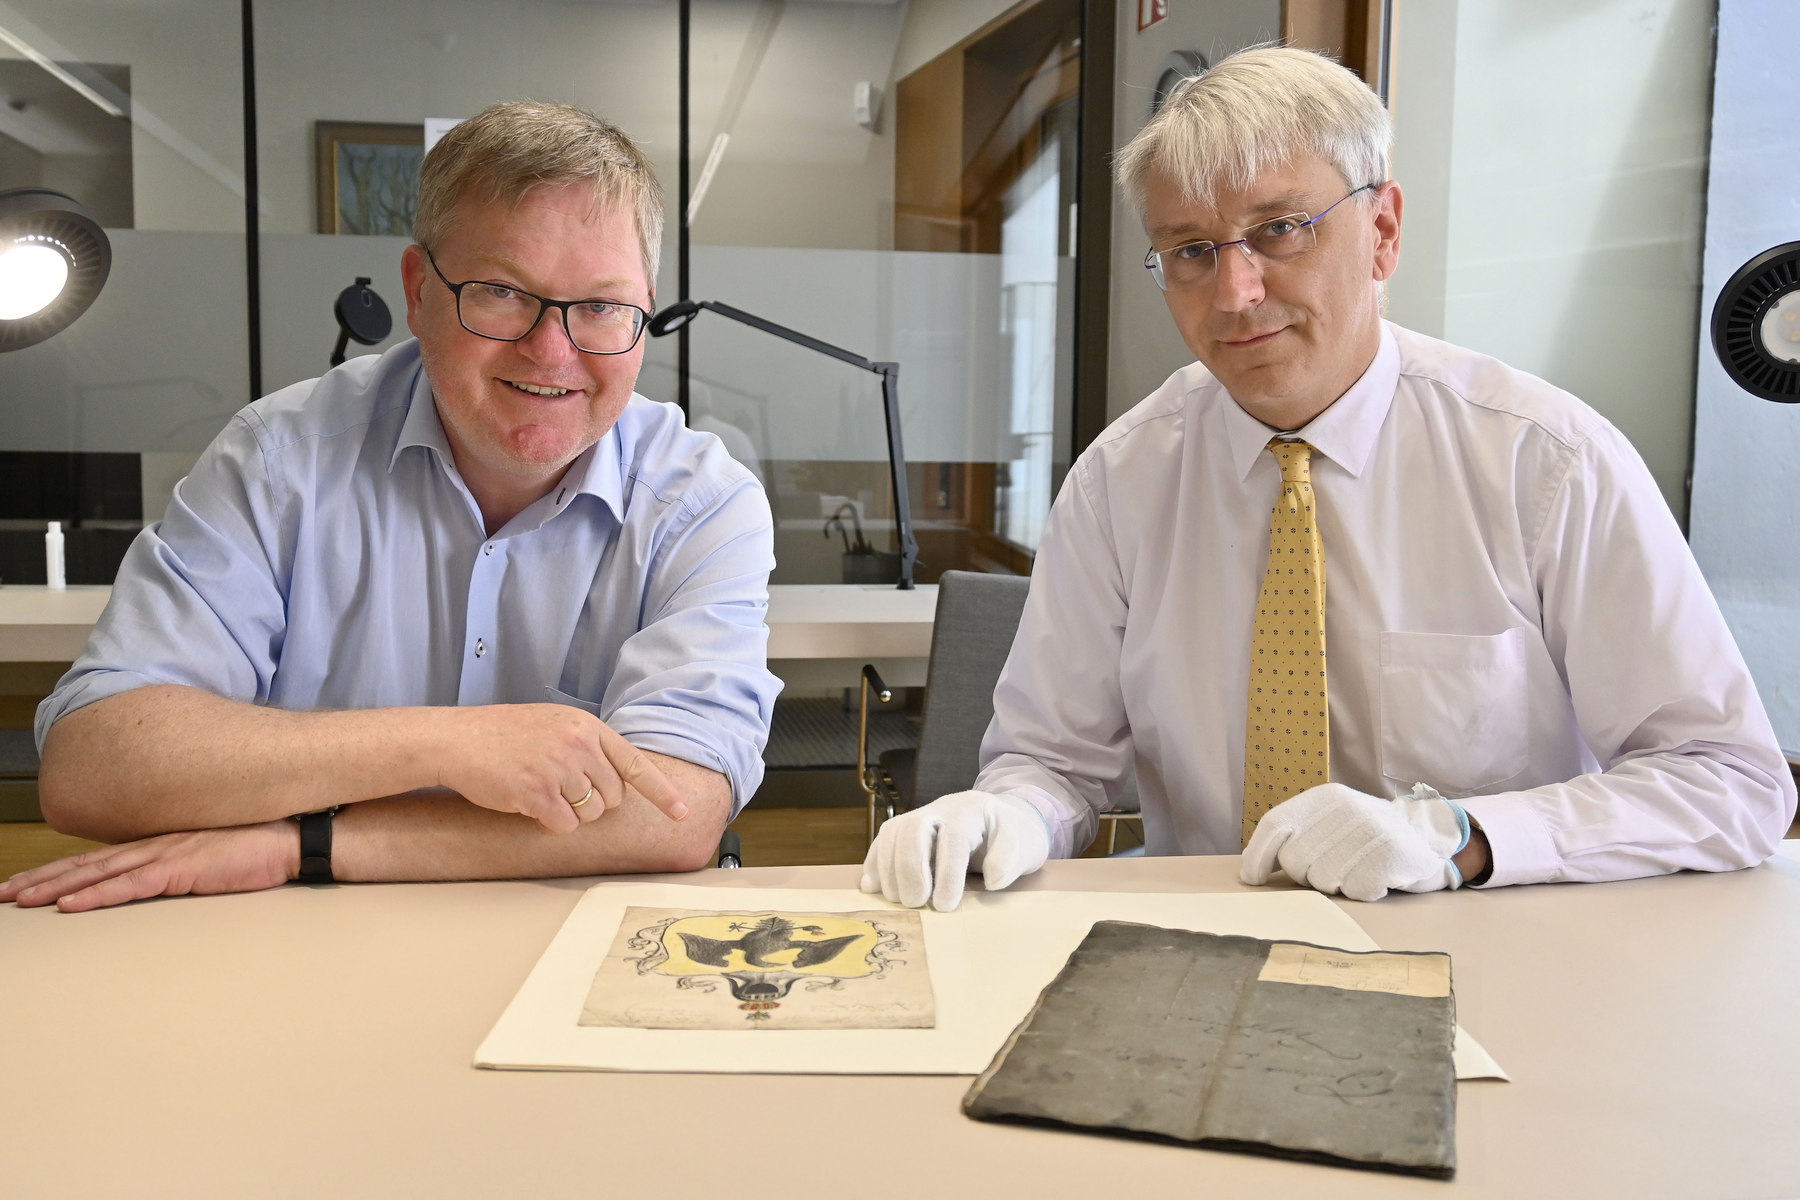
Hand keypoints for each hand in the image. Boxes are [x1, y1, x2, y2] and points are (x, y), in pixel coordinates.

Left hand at [0, 822, 299, 912]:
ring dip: (55, 887)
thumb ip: (179, 867)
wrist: (292, 838)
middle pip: (87, 863)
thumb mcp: (209, 859)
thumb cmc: (259, 851)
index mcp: (161, 843)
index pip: (99, 858)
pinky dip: (97, 895)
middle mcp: (155, 844)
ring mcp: (167, 854)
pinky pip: (131, 885)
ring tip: (21, 900)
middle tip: (4, 894)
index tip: (27, 884)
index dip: (60, 870)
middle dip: (41, 879)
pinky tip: (70, 905)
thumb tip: (155, 884)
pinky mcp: (183, 868)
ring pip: (99, 872)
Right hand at [431, 704, 688, 833]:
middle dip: (594, 802)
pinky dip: (549, 823)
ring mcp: (560, 769)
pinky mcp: (538, 793)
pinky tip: (528, 803)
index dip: (662, 793)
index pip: (635, 763)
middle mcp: (579, 746)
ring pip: (591, 814)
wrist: (457, 739)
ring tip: (540, 789)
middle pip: (614, 797)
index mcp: (587, 727)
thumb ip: (587, 745)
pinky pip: (564, 826)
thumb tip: (614, 778)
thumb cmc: (503, 734)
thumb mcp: (555, 724)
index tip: (684, 813)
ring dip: (570, 813)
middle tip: (561, 788)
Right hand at [860, 790, 1049, 911]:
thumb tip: (992, 880)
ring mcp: (920, 816)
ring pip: (892, 833)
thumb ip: (1011, 859)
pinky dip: (874, 863)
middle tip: (916, 903)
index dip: (947, 873)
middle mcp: (941, 809)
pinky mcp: (906, 828)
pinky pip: (883, 840)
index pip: (953, 838)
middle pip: (913, 829)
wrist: (1002, 820)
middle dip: (910, 869)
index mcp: (972, 811)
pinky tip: (872, 886)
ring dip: (889, 869)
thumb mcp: (1025, 845)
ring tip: (898, 900)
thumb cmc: (1015, 837)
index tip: (945, 906)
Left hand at [1239, 782, 1469, 901]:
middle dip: (1308, 876)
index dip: (1258, 855)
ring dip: (1339, 885)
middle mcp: (1345, 809)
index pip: (1276, 824)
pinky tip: (1378, 878)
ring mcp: (1370, 830)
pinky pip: (1356, 891)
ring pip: (1323, 881)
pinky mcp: (1391, 855)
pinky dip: (1364, 892)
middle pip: (1295, 860)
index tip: (1253, 878)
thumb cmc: (1366, 839)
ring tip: (1359, 870)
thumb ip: (1293, 838)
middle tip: (1336, 868)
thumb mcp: (1329, 825)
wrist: (1427, 839)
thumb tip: (1251, 866)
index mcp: (1324, 798)